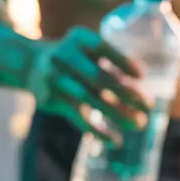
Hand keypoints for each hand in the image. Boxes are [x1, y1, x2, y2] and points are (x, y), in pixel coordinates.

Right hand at [27, 27, 150, 142]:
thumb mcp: (88, 51)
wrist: (30, 64)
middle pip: (99, 77)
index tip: (141, 75)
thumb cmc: (74, 59)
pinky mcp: (50, 100)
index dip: (122, 61)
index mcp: (79, 39)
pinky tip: (114, 140)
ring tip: (139, 123)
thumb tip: (141, 95)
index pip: (103, 48)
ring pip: (90, 99)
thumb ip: (111, 66)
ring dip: (117, 113)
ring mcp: (56, 78)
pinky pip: (77, 117)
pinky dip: (97, 130)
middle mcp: (64, 56)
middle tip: (149, 105)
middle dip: (126, 92)